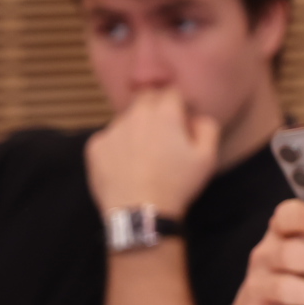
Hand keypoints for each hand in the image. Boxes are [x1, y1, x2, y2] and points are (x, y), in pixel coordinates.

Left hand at [86, 87, 219, 216]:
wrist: (141, 212)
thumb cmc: (177, 184)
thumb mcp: (207, 157)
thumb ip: (207, 127)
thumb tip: (197, 117)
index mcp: (165, 114)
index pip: (171, 92)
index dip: (179, 104)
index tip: (182, 120)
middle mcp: (135, 115)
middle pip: (146, 98)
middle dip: (156, 108)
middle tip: (164, 134)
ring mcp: (112, 130)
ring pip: (126, 119)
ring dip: (136, 128)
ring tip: (144, 155)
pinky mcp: (96, 146)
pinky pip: (109, 138)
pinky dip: (118, 146)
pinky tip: (127, 166)